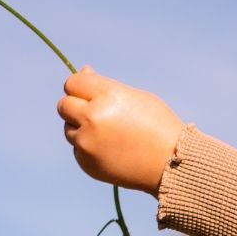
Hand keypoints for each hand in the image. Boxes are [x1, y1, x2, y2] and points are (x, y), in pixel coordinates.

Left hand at [57, 67, 183, 192]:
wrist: (171, 164)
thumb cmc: (158, 126)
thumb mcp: (136, 97)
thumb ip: (105, 86)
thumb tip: (83, 70)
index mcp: (108, 96)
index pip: (73, 83)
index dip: (81, 87)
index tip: (91, 94)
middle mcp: (92, 117)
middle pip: (64, 105)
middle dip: (76, 107)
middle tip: (97, 114)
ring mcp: (87, 142)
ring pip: (69, 128)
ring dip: (82, 128)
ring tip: (111, 135)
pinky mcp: (86, 162)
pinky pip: (78, 149)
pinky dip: (89, 148)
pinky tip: (112, 150)